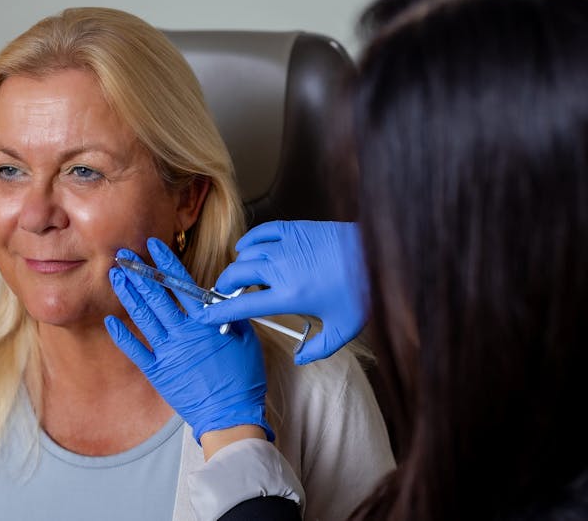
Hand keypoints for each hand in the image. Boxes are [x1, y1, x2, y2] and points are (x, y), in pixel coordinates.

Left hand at [105, 238, 272, 444]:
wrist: (231, 415)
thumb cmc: (243, 378)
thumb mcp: (247, 338)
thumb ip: (230, 314)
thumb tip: (218, 296)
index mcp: (205, 322)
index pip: (181, 284)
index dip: (166, 263)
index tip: (153, 246)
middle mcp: (183, 333)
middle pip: (157, 295)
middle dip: (139, 272)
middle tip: (123, 255)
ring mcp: (168, 352)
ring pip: (143, 317)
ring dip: (129, 294)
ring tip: (115, 276)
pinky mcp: (158, 372)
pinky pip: (135, 350)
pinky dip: (122, 335)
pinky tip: (110, 320)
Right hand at [198, 221, 368, 364]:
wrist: (379, 254)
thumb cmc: (363, 291)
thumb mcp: (343, 329)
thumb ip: (319, 348)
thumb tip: (301, 357)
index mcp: (289, 296)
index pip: (243, 305)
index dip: (220, 312)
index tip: (207, 316)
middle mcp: (281, 268)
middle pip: (235, 275)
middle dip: (224, 287)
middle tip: (226, 296)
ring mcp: (286, 245)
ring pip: (245, 253)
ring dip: (239, 266)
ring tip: (244, 276)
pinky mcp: (294, 229)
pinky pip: (260, 232)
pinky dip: (249, 241)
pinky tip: (249, 249)